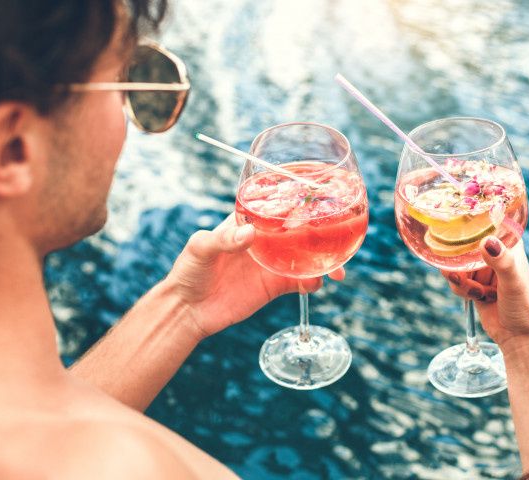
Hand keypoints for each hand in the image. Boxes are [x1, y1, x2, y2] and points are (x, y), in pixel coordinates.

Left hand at [164, 213, 344, 339]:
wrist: (189, 311)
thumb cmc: (189, 272)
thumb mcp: (200, 249)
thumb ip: (223, 239)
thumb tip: (250, 234)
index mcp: (248, 222)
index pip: (276, 205)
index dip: (297, 202)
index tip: (316, 202)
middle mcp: (265, 239)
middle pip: (299, 229)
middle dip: (321, 231)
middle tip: (338, 235)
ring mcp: (273, 262)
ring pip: (306, 255)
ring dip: (323, 258)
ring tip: (336, 267)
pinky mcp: (276, 285)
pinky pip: (301, 281)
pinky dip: (313, 281)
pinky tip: (316, 283)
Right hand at [441, 237, 528, 350]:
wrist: (519, 336)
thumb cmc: (524, 307)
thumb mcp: (513, 281)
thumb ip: (502, 261)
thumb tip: (486, 242)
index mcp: (508, 244)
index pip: (484, 226)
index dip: (467, 229)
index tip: (453, 235)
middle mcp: (495, 253)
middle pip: (464, 247)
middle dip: (459, 263)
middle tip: (459, 276)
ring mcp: (484, 269)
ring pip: (457, 265)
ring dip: (461, 281)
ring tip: (477, 293)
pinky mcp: (474, 284)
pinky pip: (456, 280)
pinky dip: (461, 289)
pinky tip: (477, 297)